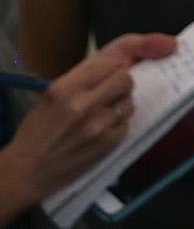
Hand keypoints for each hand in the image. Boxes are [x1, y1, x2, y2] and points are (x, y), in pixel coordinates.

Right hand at [0, 32, 176, 222]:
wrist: (28, 169)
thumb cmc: (38, 129)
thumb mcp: (53, 95)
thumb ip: (85, 77)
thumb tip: (127, 59)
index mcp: (65, 87)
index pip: (110, 62)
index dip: (114, 66)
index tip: (112, 72)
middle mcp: (83, 104)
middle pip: (126, 79)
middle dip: (122, 83)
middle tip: (109, 93)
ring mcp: (99, 125)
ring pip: (130, 102)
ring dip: (121, 105)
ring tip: (102, 113)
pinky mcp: (109, 143)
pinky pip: (128, 123)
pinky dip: (119, 124)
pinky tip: (102, 130)